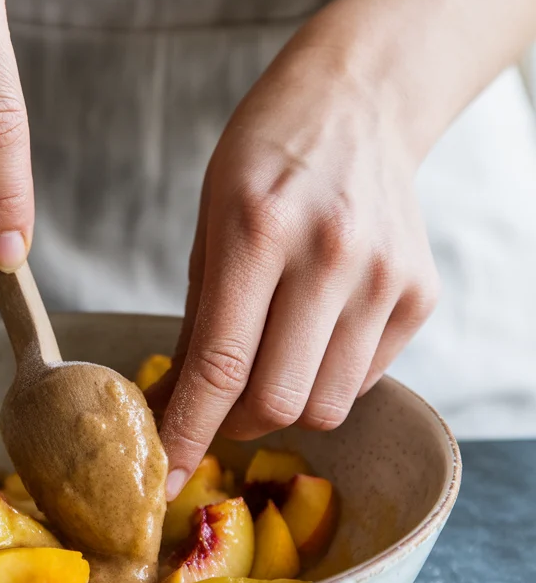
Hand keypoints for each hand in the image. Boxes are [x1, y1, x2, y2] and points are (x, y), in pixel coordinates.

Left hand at [152, 14, 439, 496]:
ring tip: (267, 365)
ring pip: (327, 405)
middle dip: (234, 425)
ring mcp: (384, 277)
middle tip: (216, 409)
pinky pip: (364, 379)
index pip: (220, 365)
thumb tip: (176, 406)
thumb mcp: (208, 222)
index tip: (162, 479)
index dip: (187, 432)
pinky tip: (313, 333)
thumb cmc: (266, 158)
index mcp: (258, 232)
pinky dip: (327, 378)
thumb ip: (199, 319)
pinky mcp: (419, 294)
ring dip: (284, 406)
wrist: (359, 103)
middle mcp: (330, 256)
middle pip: (278, 400)